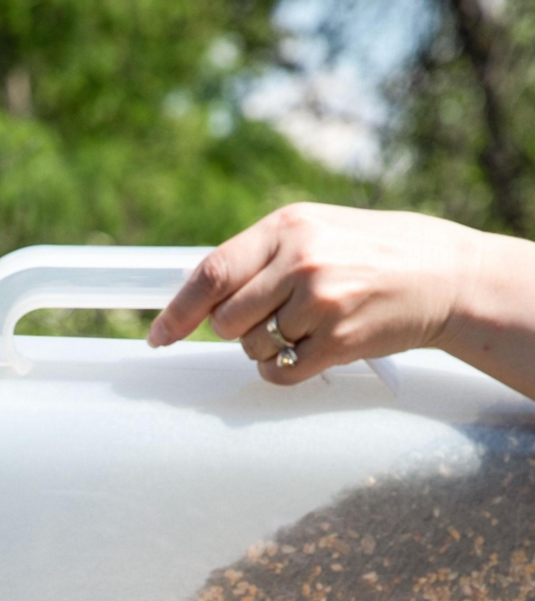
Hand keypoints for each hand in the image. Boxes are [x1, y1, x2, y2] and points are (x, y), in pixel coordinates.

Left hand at [147, 202, 534, 400]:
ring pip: (252, 349)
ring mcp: (320, 303)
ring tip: (302, 327)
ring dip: (264, 349)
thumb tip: (196, 296)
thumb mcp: (313, 231)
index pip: (210, 274)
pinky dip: (283, 371)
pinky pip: (279, 373)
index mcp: (286, 227)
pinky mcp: (338, 341)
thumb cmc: (368, 252)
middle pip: (226, 321)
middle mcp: (301, 262)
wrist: (442, 275)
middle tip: (269, 318)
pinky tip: (310, 351)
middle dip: (236, 329)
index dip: (176, 311)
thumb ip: (257, 257)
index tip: (157, 336)